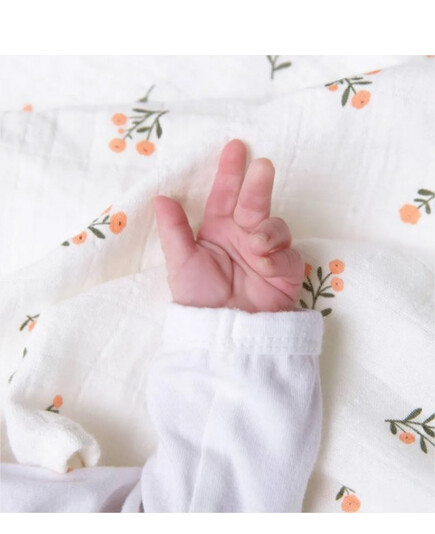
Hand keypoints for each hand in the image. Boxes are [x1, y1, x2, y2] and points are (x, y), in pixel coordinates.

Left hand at [152, 139, 303, 312]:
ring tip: (255, 244)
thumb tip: (161, 197)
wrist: (224, 335)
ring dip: (268, 229)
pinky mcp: (285, 270)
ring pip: (275, 224)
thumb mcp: (182, 263)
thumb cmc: (199, 299)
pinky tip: (265, 266)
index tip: (235, 147)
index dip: (229, 172)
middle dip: (258, 184)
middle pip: (254, 201)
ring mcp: (266, 252)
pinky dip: (277, 256)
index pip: (224, 195)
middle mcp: (243, 235)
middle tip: (262, 166)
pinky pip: (287, 253)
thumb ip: (175, 230)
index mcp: (218, 229)